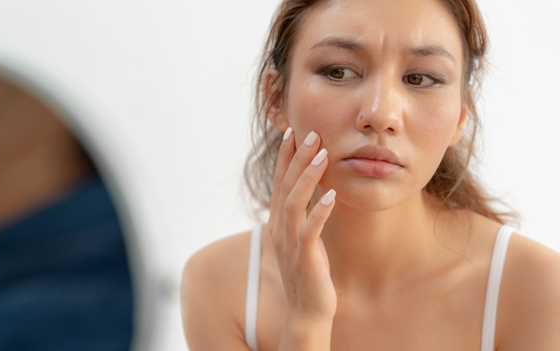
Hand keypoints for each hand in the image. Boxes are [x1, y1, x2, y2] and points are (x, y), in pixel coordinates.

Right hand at [265, 128, 337, 335]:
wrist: (307, 312)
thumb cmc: (307, 274)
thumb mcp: (301, 240)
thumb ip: (301, 216)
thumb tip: (311, 190)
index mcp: (278, 224)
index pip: (279, 184)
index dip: (284, 158)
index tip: (292, 133)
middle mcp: (279, 230)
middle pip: (285, 187)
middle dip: (296, 158)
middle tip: (310, 133)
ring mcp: (290, 244)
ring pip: (293, 203)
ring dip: (307, 177)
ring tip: (322, 154)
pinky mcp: (305, 259)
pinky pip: (309, 231)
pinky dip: (319, 212)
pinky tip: (331, 195)